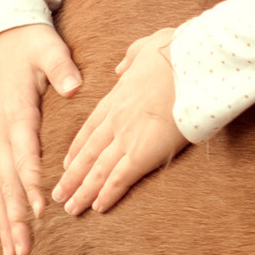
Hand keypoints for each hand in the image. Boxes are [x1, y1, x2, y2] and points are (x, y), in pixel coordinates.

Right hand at [0, 24, 82, 254]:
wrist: (2, 36)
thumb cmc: (32, 44)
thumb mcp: (48, 48)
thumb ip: (61, 67)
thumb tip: (74, 85)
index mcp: (15, 113)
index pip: (23, 155)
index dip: (31, 185)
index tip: (42, 212)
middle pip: (6, 184)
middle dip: (15, 220)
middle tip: (23, 253)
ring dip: (5, 225)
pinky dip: (0, 212)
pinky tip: (7, 236)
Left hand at [54, 30, 186, 223]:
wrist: (194, 64)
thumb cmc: (180, 53)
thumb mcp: (147, 46)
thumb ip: (130, 58)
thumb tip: (122, 68)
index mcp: (117, 97)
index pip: (89, 128)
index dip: (77, 148)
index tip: (67, 163)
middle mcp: (116, 120)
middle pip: (87, 154)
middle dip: (72, 177)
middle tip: (60, 194)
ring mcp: (127, 137)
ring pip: (97, 170)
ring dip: (82, 191)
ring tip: (70, 208)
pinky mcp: (143, 152)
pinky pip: (119, 179)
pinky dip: (107, 194)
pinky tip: (97, 208)